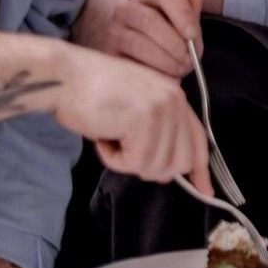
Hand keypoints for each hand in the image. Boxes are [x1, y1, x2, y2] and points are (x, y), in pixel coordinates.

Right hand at [53, 44, 210, 190]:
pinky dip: (113, 159)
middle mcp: (174, 101)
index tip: (204, 191)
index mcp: (175, 97)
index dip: (200, 170)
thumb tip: (171, 170)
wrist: (63, 76)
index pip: (198, 140)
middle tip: (124, 151)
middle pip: (180, 162)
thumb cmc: (90, 94)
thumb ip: (158, 131)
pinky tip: (103, 136)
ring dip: (126, 161)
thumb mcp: (135, 108)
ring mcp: (162, 110)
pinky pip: (134, 163)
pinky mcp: (144, 120)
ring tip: (109, 136)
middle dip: (150, 167)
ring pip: (155, 166)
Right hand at [97, 0, 203, 77]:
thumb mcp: (184, 24)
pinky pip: (127, 62)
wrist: (141, 62)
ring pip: (137, 41)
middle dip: (173, 42)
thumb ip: (191, 6)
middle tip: (189, 60)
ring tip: (179, 70)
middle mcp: (129, 7)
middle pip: (149, 19)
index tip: (193, 36)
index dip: (182, 13)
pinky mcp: (108, 51)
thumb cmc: (169, 40)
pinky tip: (162, 77)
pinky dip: (149, 70)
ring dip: (163, 59)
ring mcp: (114, 28)